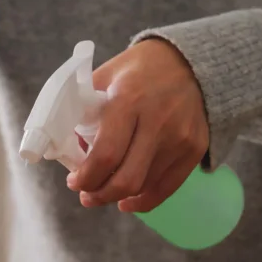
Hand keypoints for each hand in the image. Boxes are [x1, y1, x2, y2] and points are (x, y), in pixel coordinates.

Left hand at [66, 38, 208, 212]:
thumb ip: (82, 110)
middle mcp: (158, 122)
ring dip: (117, 197)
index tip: (73, 181)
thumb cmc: (138, 69)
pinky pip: (167, 188)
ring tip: (103, 192)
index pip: (105, 155)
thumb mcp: (104, 78)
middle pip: (126, 179)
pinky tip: (127, 201)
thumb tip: (66, 149)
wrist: (190, 60)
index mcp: (128, 101)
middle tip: (85, 195)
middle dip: (99, 195)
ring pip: (144, 186)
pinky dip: (144, 200)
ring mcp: (180, 138)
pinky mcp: (195, 148)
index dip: (85, 178)